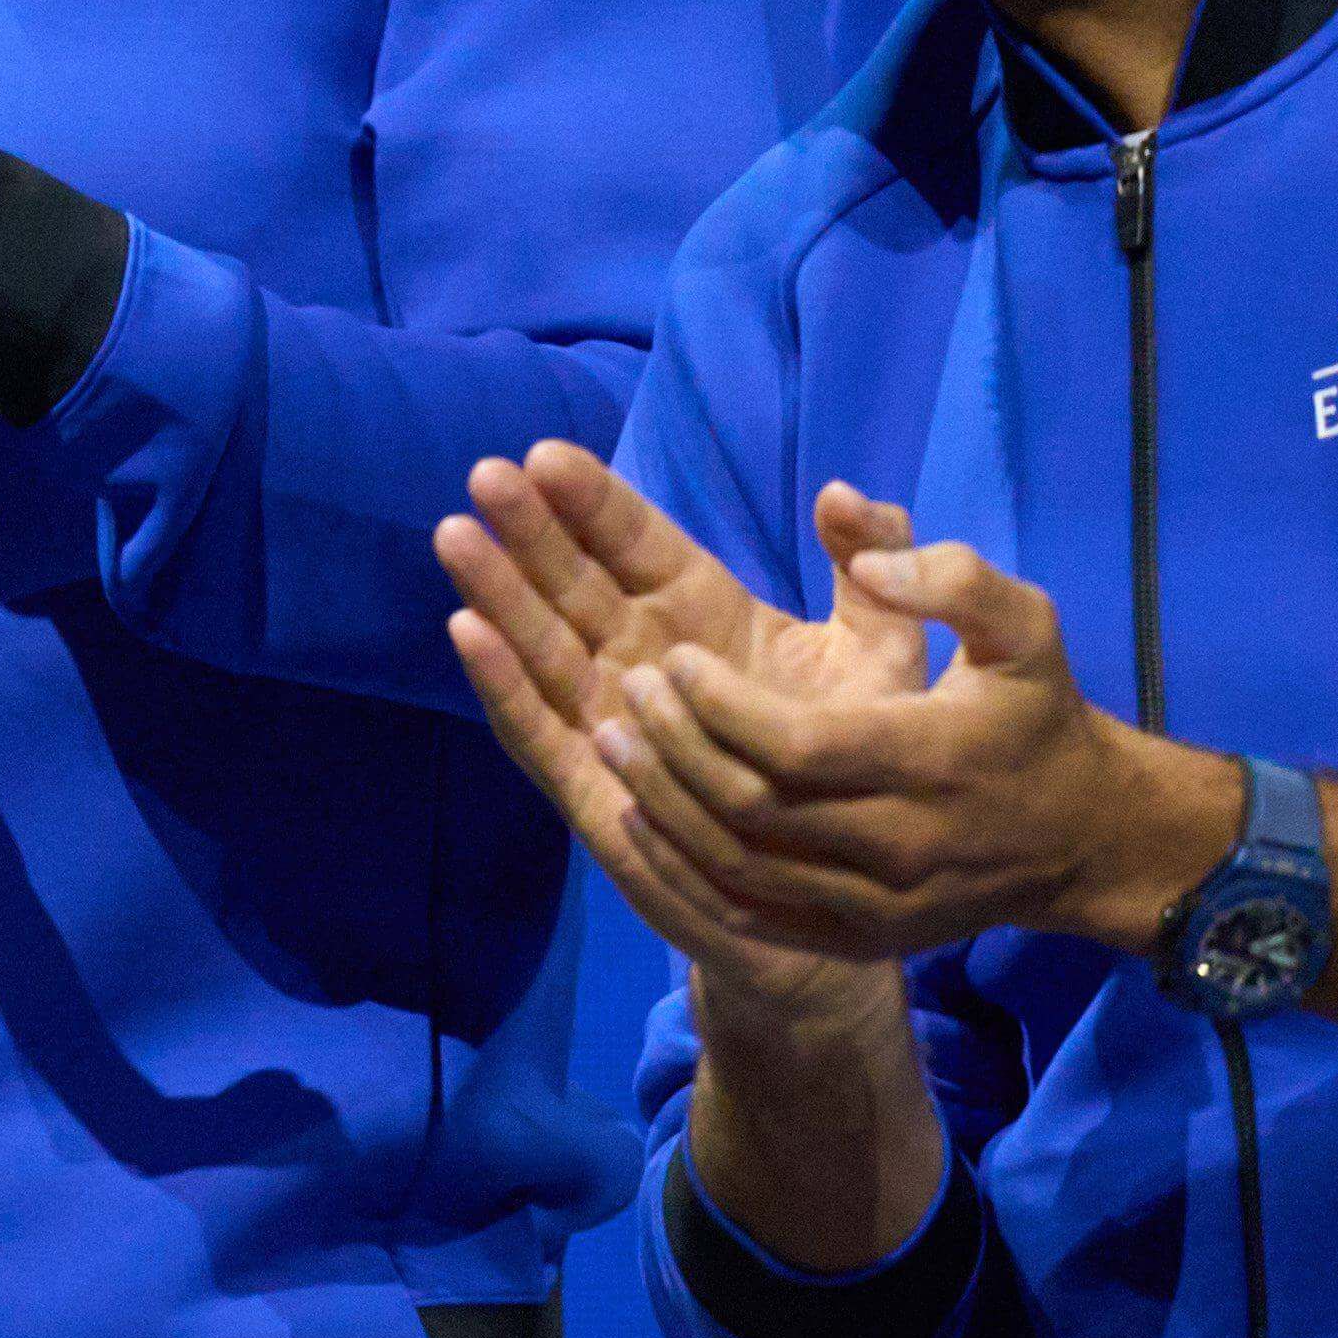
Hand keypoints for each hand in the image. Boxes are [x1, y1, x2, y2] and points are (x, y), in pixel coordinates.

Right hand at [436, 450, 922, 1020]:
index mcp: (704, 616)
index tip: (548, 456)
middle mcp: (644, 659)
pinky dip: (503, 683)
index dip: (594, 504)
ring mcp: (613, 720)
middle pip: (575, 585)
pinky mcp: (595, 784)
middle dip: (530, 532)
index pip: (636, 547)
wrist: (847, 881)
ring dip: (499, 593)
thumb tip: (845, 494)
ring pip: (543, 645)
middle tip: (488, 476)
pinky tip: (467, 632)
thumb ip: (876, 571)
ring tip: (456, 536)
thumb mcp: (882, 654)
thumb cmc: (862, 760)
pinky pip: (541, 728)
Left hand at [599, 508, 1226, 965]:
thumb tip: (862, 546)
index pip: (796, 747)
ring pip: (736, 868)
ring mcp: (874, 907)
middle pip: (752, 810)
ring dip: (661, 806)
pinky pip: (746, 914)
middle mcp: (899, 847)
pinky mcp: (854, 941)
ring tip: (609, 740)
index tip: (674, 661)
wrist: (1082, 839)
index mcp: (931, 763)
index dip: (720, 708)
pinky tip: (636, 815)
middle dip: (674, 748)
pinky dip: (680, 871)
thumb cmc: (1036, 714)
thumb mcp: (1022, 626)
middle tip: (626, 690)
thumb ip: (948, 576)